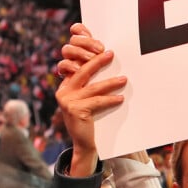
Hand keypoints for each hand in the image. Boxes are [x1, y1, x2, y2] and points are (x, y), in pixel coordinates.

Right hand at [56, 23, 126, 175]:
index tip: (98, 45)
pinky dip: (110, 100)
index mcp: (65, 84)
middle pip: (81, 70)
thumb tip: (104, 57)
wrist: (84, 142)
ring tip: (124, 79)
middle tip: (111, 54)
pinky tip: (120, 98)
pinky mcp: (74, 110)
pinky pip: (96, 102)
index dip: (82, 50)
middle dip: (97, 61)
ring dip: (110, 82)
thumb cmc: (88, 117)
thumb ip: (88, 82)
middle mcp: (63, 91)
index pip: (71, 61)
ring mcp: (67, 101)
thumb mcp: (85, 97)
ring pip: (92, 87)